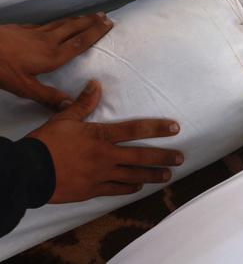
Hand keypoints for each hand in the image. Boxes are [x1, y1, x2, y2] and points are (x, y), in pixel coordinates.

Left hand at [0, 13, 112, 109]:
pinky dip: (56, 22)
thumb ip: (48, 96)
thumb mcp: (24, 87)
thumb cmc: (1, 68)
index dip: (96, 32)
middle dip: (90, 22)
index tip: (108, 23)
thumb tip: (71, 106)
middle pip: (74, 28)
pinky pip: (45, 25)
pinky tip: (55, 23)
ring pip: (61, 24)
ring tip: (87, 16)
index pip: (80, 42)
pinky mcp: (22, 30)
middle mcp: (48, 41)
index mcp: (52, 56)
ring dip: (76, 20)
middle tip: (104, 15)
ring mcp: (34, 33)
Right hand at [28, 80, 183, 202]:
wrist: (28, 172)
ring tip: (168, 176)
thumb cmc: (46, 143)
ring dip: (152, 175)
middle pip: (141, 157)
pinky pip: (115, 190)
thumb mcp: (65, 118)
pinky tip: (138, 187)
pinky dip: (129, 188)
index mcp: (101, 136)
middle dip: (163, 157)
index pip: (135, 130)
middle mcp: (105, 156)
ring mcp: (100, 175)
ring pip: (133, 176)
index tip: (175, 128)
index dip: (157, 129)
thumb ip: (83, 104)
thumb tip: (95, 85)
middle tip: (181, 158)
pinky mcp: (91, 191)